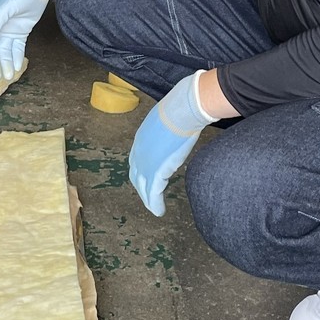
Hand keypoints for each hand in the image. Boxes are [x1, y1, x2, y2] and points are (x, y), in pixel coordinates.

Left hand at [129, 70, 220, 216]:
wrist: (182, 110)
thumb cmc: (181, 107)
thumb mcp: (171, 115)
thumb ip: (171, 124)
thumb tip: (183, 120)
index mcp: (142, 137)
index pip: (137, 158)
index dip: (141, 169)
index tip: (146, 177)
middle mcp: (139, 151)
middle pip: (136, 175)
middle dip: (141, 187)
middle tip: (148, 196)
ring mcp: (146, 162)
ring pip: (143, 187)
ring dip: (148, 199)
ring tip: (154, 208)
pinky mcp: (156, 172)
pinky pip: (153, 194)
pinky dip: (155, 204)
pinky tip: (159, 211)